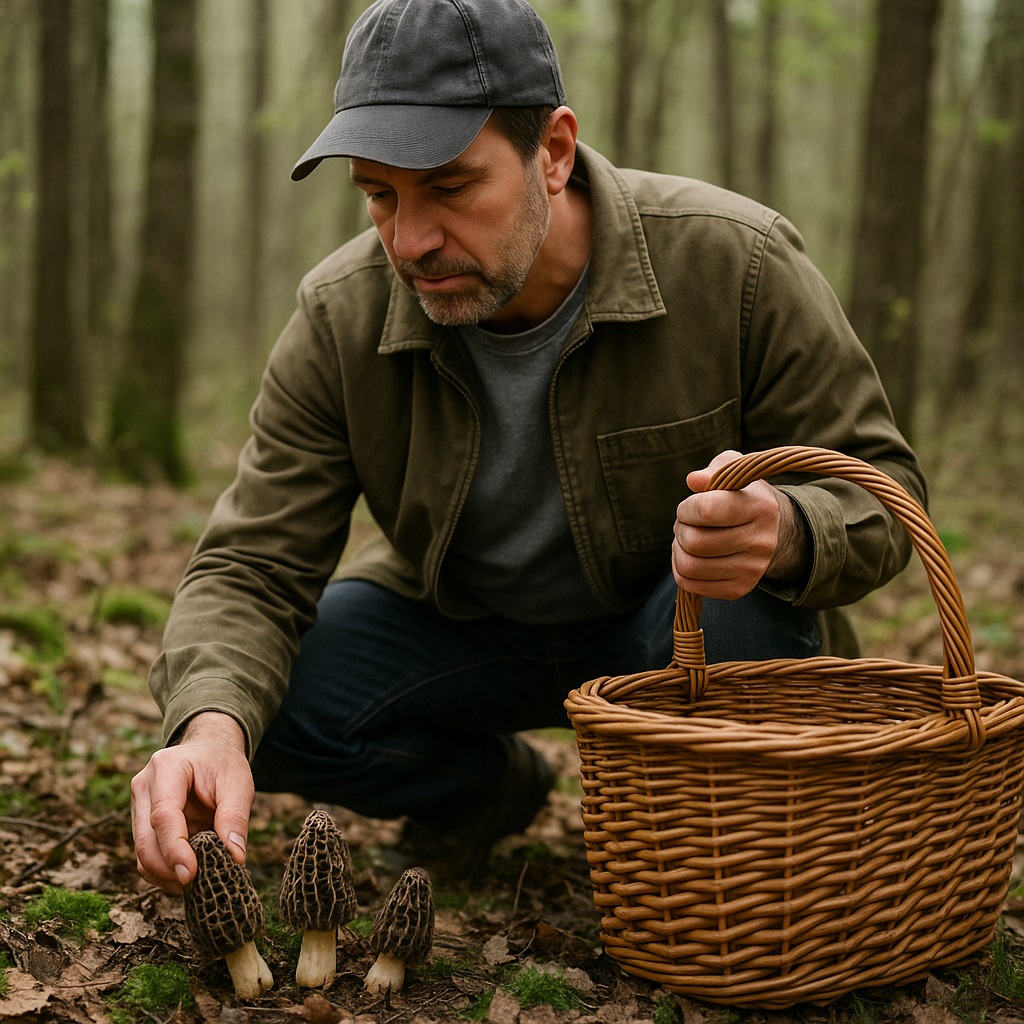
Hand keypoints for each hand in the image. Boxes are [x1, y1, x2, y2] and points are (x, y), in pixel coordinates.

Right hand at [130, 712, 253, 893]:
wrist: (208, 750)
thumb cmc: (224, 764)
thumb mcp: (239, 784)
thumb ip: (235, 818)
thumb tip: (235, 857)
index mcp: (168, 767)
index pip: (163, 815)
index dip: (174, 849)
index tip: (191, 874)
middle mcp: (144, 786)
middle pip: (146, 840)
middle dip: (169, 869)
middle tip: (200, 885)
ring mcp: (137, 805)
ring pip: (142, 854)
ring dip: (167, 874)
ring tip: (199, 878)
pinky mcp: (140, 823)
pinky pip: (146, 856)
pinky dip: (165, 871)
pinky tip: (189, 872)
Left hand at [672, 450, 808, 599]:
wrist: (770, 530)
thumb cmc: (741, 495)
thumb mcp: (733, 471)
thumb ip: (713, 470)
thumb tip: (693, 480)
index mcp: (759, 507)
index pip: (707, 510)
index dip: (687, 508)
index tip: (688, 506)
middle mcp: (761, 541)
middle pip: (694, 542)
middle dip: (680, 529)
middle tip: (686, 523)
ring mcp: (752, 569)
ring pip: (689, 566)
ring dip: (678, 550)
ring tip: (688, 539)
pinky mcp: (740, 588)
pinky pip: (691, 585)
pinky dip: (681, 570)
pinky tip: (691, 556)